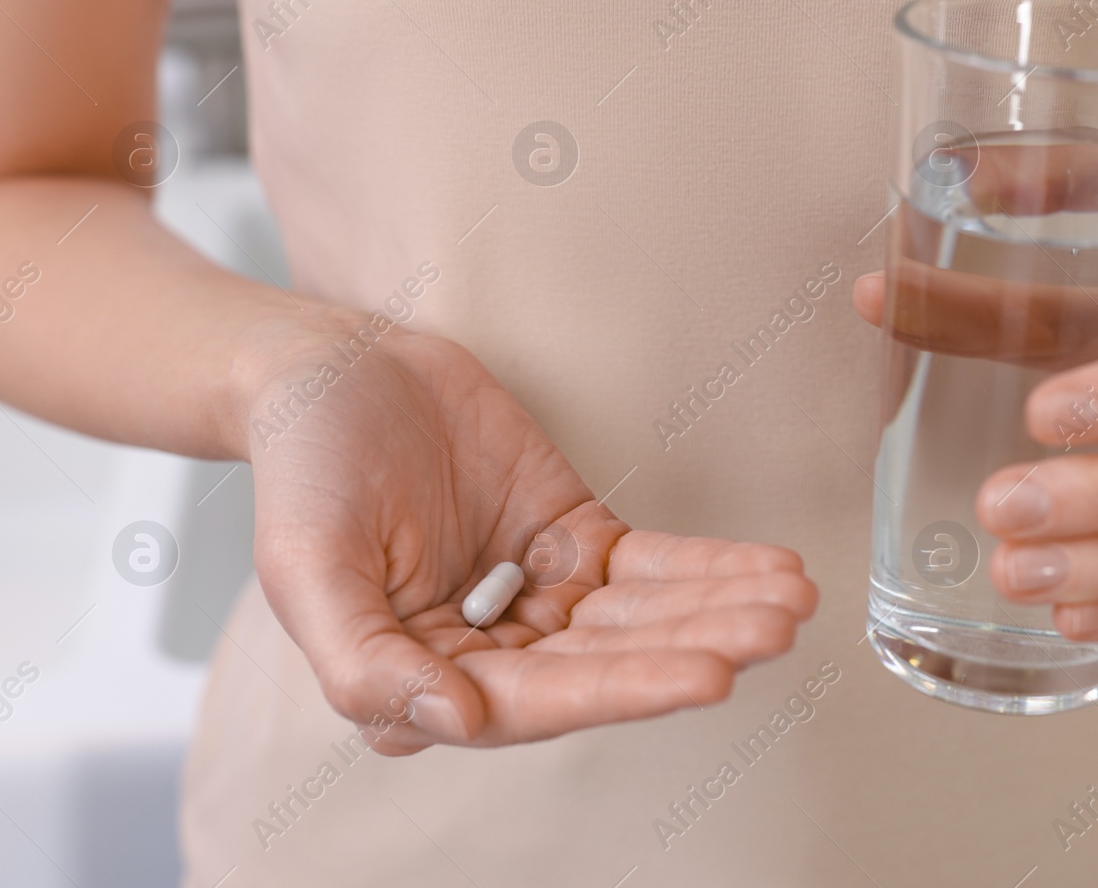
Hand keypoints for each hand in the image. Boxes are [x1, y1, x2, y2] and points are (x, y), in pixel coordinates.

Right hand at [237, 315, 817, 753]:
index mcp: (425, 678)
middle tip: (776, 628)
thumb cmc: (304, 469)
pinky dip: (713, 568)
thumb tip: (460, 725)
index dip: (627, 688)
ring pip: (645, 618)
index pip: (541, 698)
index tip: (710, 675)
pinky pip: (654, 565)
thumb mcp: (308, 568)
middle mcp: (494, 652)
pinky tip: (771, 571)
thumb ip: (368, 663)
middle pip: (613, 661)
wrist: (334, 371)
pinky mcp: (575, 542)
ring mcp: (541, 597)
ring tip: (793, 599)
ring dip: (721, 610)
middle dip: (699, 646)